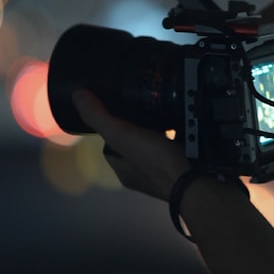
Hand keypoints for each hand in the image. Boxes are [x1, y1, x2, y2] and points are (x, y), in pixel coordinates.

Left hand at [72, 89, 190, 201]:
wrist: (195, 179)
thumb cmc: (155, 161)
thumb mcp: (120, 135)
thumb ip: (98, 116)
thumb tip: (78, 94)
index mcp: (124, 171)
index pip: (111, 145)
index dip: (112, 127)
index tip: (120, 109)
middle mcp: (143, 175)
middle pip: (135, 146)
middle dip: (140, 130)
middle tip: (147, 109)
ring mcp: (167, 172)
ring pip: (158, 147)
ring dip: (161, 132)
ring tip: (166, 113)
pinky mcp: (186, 165)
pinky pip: (179, 147)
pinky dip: (180, 136)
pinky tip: (186, 125)